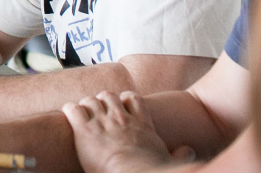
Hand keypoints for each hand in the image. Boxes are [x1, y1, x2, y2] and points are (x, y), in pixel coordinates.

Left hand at [62, 91, 190, 172]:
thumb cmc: (152, 171)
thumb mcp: (169, 160)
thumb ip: (180, 154)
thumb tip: (190, 152)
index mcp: (142, 123)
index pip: (133, 98)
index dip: (124, 99)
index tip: (121, 106)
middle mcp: (121, 117)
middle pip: (108, 95)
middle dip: (102, 101)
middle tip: (98, 112)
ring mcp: (101, 121)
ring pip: (90, 100)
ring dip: (86, 106)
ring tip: (83, 115)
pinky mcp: (84, 128)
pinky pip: (72, 108)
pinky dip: (70, 110)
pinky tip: (70, 116)